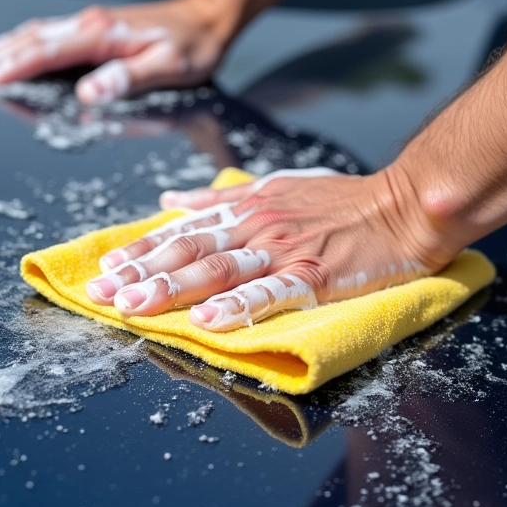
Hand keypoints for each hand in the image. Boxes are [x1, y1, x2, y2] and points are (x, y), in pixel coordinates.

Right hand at [0, 0, 228, 103]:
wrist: (208, 19)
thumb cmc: (192, 47)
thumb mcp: (167, 67)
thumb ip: (126, 79)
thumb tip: (88, 93)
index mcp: (102, 36)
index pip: (46, 53)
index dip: (12, 68)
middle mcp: (91, 26)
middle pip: (32, 41)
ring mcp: (92, 25)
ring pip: (38, 35)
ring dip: (4, 48)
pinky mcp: (98, 29)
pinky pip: (52, 34)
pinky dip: (26, 42)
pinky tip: (14, 47)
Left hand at [85, 168, 457, 330]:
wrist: (403, 205)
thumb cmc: (341, 200)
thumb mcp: (275, 185)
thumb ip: (220, 196)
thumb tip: (172, 201)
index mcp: (247, 208)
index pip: (184, 230)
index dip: (143, 250)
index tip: (108, 269)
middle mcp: (258, 226)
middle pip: (191, 251)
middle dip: (142, 274)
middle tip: (103, 294)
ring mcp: (285, 251)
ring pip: (219, 270)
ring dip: (172, 288)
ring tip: (134, 308)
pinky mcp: (315, 276)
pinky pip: (270, 292)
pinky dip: (236, 306)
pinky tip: (206, 321)